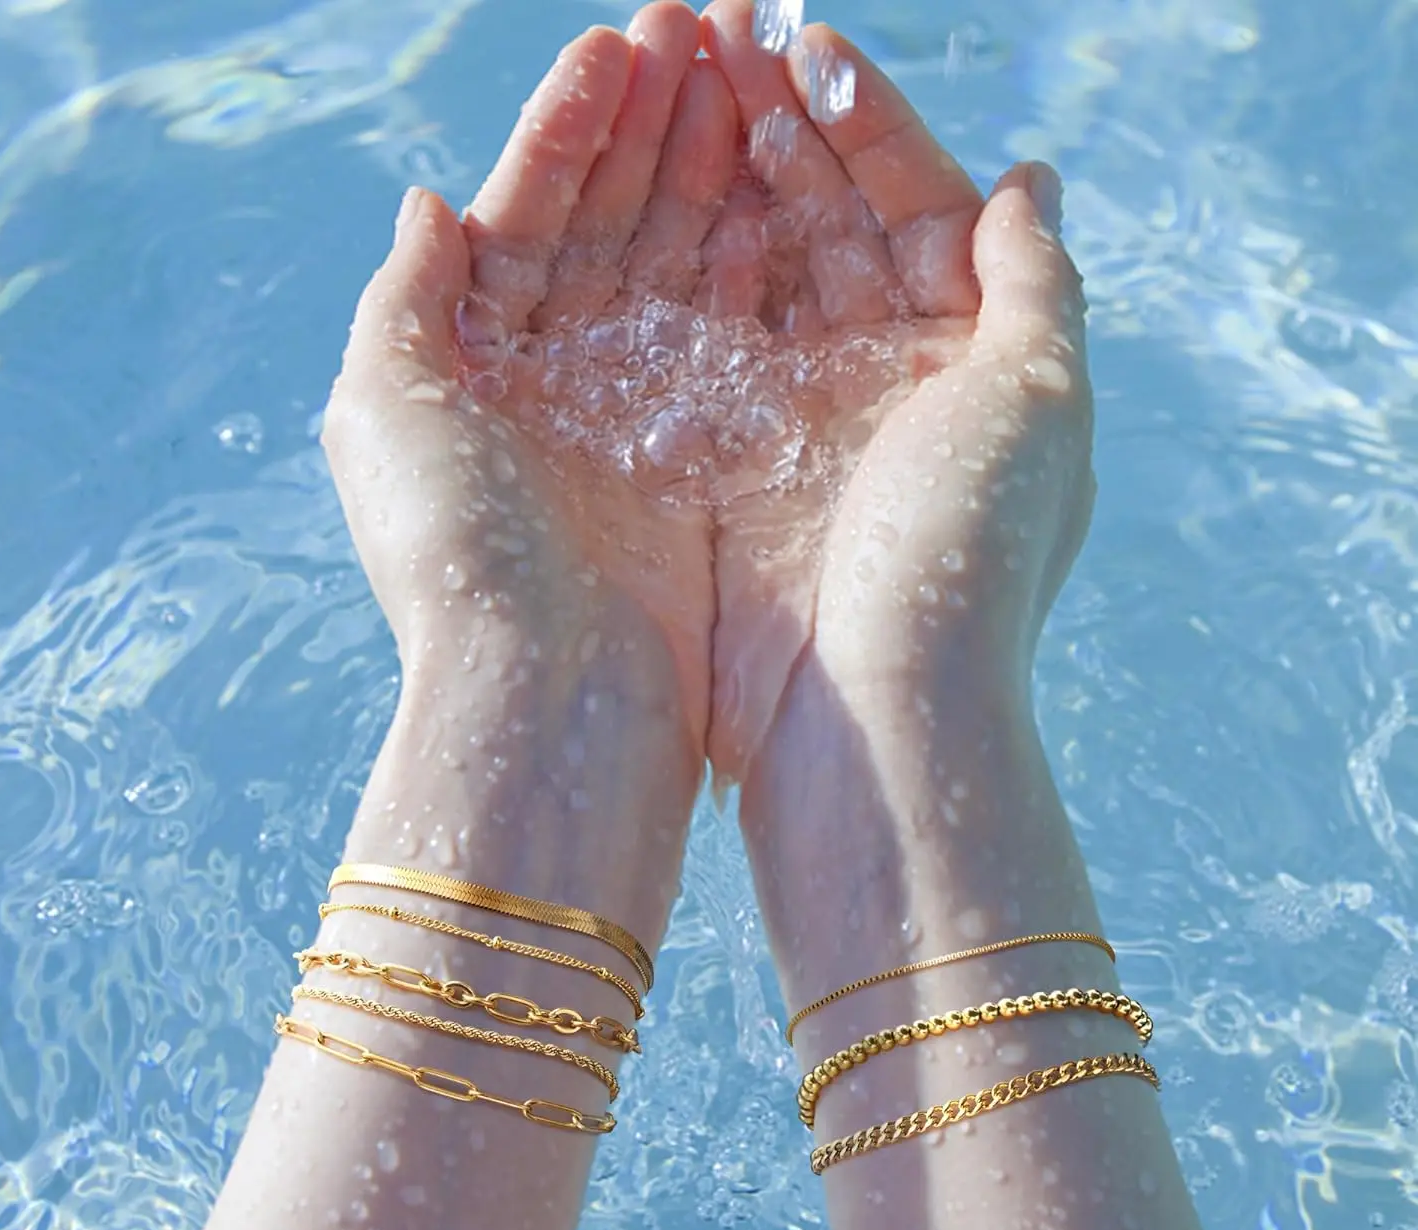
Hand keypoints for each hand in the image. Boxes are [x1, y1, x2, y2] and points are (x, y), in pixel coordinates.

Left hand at [321, 4, 733, 749]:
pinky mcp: (705, 461)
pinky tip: (771, 190)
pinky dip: (750, 261)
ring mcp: (635, 420)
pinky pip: (731, 339)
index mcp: (472, 364)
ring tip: (746, 73)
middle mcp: (554, 385)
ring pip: (675, 268)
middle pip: (609, 228)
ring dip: (706, 170)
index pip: (526, 218)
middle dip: (651, 128)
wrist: (551, 698)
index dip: (568, 131)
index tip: (620, 47)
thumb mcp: (387, 411)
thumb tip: (431, 203)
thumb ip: (406, 300)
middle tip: (704, 28)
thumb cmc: (457, 559)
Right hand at [699, 0, 1093, 778]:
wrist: (870, 713)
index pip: (914, 206)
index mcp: (963, 356)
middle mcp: (877, 382)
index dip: (865, 124)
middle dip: (778, 130)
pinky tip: (640, 201)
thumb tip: (1032, 178)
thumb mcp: (1039, 401)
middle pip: (824, 225)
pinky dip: (670, 274)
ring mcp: (792, 423)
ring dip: (718, 178)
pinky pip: (692, 348)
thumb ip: (1036, 282)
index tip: (804, 46)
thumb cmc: (966, 556)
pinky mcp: (719, 466)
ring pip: (752, 273)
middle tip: (713, 39)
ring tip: (672, 86)